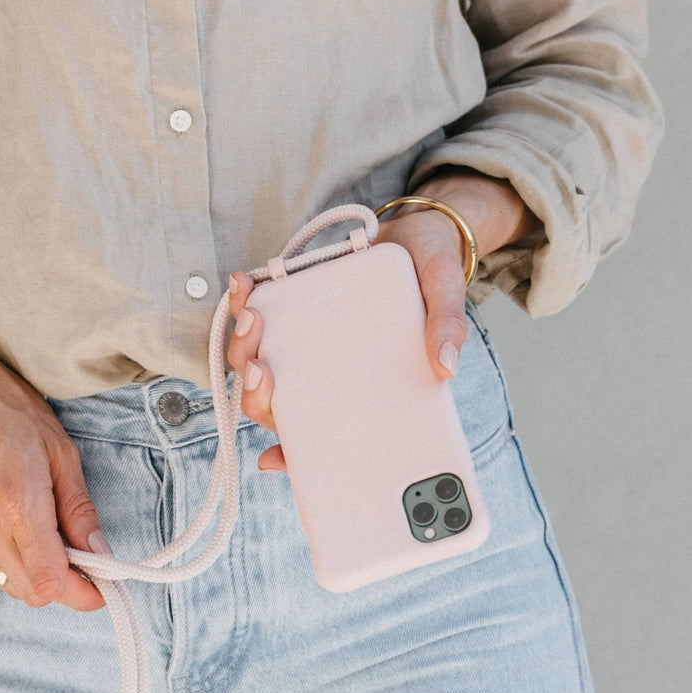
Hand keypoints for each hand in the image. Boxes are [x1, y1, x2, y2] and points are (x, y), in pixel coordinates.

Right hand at [0, 311, 108, 611]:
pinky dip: (5, 563)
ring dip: (32, 575)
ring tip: (46, 537)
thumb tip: (101, 553)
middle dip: (62, 585)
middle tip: (81, 558)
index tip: (103, 587)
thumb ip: (79, 509)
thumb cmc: (4, 407)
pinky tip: (14, 530)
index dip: (83, 594)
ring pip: (4, 587)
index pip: (51, 581)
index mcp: (16, 502)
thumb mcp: (59, 450)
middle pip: (29, 593)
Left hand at [225, 167, 539, 471]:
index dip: (292, 453)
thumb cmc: (429, 276)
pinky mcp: (292, 305)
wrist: (416, 232)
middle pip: (274, 400)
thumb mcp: (446, 294)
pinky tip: (245, 283)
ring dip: (243, 346)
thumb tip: (445, 366)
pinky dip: (245, 301)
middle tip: (260, 369)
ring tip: (252, 317)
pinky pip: (259, 312)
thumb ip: (447, 326)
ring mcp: (302, 341)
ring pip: (255, 359)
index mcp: (355, 388)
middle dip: (256, 393)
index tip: (270, 460)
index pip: (319, 431)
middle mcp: (322, 372)